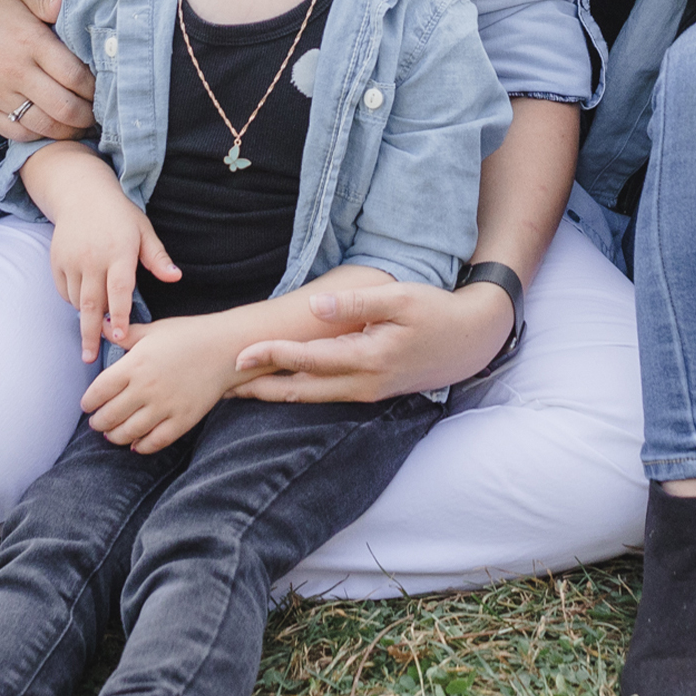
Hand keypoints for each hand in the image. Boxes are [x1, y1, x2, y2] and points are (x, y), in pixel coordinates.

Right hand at [0, 0, 95, 138]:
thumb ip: (48, 2)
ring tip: (80, 125)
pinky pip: (16, 132)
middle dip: (89, 116)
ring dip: (68, 131)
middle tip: (100, 114)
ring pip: (44, 126)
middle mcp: (15, 72)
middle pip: (65, 108)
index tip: (107, 89)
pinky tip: (50, 128)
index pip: (77, 76)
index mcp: (30, 42)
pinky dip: (38, 135)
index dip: (97, 89)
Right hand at [30, 148, 180, 361]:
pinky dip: (74, 302)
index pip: (120, 289)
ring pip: (78, 300)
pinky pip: (66, 291)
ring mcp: (72, 260)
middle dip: (92, 333)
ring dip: (86, 319)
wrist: (82, 194)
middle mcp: (94, 257)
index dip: (122, 315)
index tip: (122, 337)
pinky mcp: (57, 261)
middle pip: (93, 303)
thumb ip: (157, 257)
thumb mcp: (143, 231)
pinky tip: (84, 306)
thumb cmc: (119, 216)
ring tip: (92, 337)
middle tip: (91, 357)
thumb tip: (176, 277)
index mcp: (120, 251)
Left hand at [80, 318, 230, 452]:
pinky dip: (141, 446)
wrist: (226, 348)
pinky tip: (136, 443)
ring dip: (114, 437)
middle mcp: (146, 389)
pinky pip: (154, 442)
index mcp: (135, 365)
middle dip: (97, 422)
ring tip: (112, 434)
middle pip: (108, 416)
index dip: (88, 403)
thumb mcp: (154, 330)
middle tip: (96, 422)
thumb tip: (103, 323)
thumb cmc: (188, 335)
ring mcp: (164, 407)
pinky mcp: (182, 420)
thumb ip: (126, 334)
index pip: (98, 392)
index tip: (87, 405)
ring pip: (127, 433)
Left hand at [230, 280, 510, 402]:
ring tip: (242, 390)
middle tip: (223, 386)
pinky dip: (300, 391)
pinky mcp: (372, 391)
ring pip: (313, 398)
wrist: (472, 340)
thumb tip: (318, 305)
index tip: (240, 354)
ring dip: (277, 393)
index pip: (309, 360)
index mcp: (369, 359)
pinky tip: (283, 385)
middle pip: (303, 390)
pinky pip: (327, 395)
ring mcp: (368, 392)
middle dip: (262, 388)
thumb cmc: (437, 312)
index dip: (272, 356)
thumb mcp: (401, 298)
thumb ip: (358, 303)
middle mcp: (364, 383)